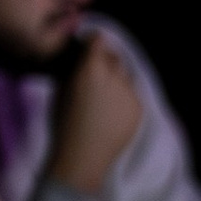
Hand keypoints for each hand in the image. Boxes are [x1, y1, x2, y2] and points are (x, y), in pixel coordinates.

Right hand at [48, 36, 144, 196]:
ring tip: (103, 95)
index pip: (98, 41)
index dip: (94, 42)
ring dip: (116, 79)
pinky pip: (132, 95)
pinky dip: (123, 97)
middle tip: (96, 71)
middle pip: (114, 57)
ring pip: (125, 77)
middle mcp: (114, 78)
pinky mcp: (139, 108)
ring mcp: (130, 93)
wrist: (83, 158)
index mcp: (90, 71)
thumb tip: (83, 59)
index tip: (91, 44)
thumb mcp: (61, 91)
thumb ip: (75, 71)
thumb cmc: (64, 125)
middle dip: (105, 60)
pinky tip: (111, 111)